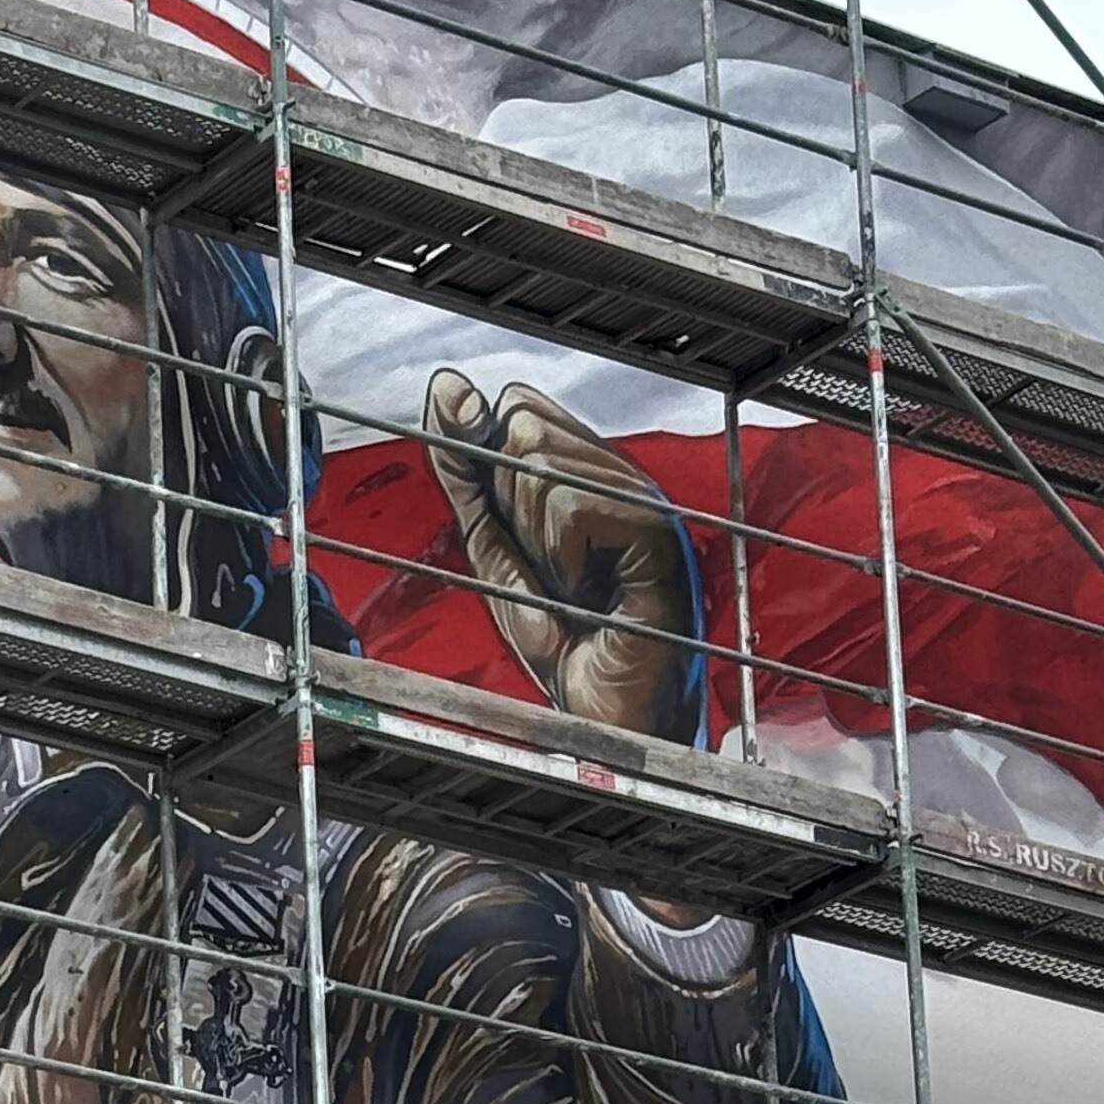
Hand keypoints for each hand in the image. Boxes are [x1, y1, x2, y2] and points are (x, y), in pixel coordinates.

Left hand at [427, 368, 702, 743]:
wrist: (600, 712)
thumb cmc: (560, 639)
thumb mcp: (492, 548)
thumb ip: (468, 475)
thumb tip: (446, 391)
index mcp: (588, 471)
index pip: (518, 406)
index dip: (487, 459)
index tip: (509, 528)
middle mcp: (620, 472)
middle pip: (522, 425)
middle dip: (510, 509)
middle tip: (548, 570)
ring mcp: (643, 496)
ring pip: (540, 462)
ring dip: (535, 541)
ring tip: (571, 585)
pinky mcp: (657, 529)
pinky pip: (569, 504)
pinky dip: (562, 558)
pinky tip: (591, 592)